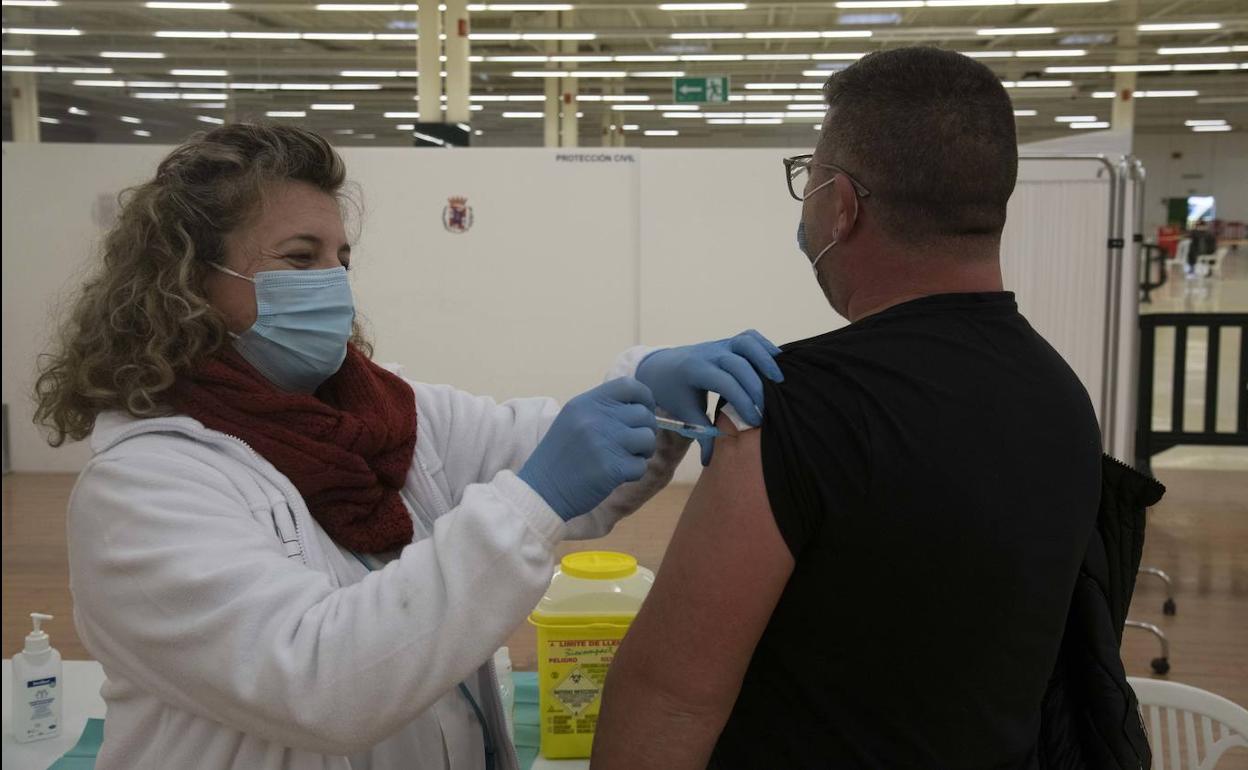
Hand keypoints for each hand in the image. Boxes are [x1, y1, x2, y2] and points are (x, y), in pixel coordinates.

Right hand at [519, 378, 657, 521]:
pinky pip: (641, 465)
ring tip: (625, 458)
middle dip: (645, 430)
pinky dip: (633, 473)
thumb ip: (603, 409)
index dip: (645, 398)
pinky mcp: (612, 468)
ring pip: (647, 439)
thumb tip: (642, 407)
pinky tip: (616, 475)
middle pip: (643, 415)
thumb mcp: (574, 420)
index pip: (629, 386)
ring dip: (642, 451)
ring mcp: (605, 442)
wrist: (542, 491)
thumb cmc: (561, 457)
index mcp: (586, 403)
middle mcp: (595, 418)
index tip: (644, 411)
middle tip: (633, 444)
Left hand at [636, 330, 783, 464]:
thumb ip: (700, 435)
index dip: (743, 401)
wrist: (661, 367)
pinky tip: (777, 363)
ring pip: (747, 343)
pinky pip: (750, 337)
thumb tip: (710, 462)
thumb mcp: (685, 414)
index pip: (725, 383)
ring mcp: (720, 344)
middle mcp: (709, 353)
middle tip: (768, 409)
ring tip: (780, 382)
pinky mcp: (728, 341)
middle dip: (757, 388)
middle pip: (739, 365)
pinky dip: (765, 347)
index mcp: (695, 371)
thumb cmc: (675, 393)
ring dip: (766, 360)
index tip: (754, 421)